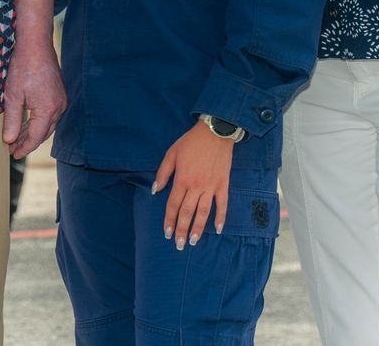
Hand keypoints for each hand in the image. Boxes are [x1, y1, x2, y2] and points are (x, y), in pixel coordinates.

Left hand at [0, 41, 64, 159]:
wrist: (36, 45)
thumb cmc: (23, 67)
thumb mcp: (13, 95)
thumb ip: (12, 120)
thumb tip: (9, 140)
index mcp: (48, 110)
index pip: (36, 137)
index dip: (24, 148)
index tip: (13, 155)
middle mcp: (59, 108)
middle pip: (43, 133)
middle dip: (28, 142)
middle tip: (13, 149)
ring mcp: (61, 101)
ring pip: (47, 124)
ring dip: (33, 132)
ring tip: (17, 138)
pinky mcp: (59, 94)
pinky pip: (50, 114)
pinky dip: (38, 121)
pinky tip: (27, 122)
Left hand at [153, 122, 233, 248]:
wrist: (215, 133)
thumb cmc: (190, 142)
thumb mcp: (171, 153)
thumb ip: (163, 173)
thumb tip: (155, 190)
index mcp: (182, 179)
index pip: (173, 204)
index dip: (169, 220)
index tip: (167, 233)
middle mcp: (196, 186)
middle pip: (187, 212)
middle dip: (182, 230)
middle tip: (179, 245)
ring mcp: (211, 187)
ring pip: (203, 212)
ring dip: (198, 228)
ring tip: (193, 241)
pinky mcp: (223, 185)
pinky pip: (222, 204)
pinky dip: (221, 218)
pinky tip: (217, 229)